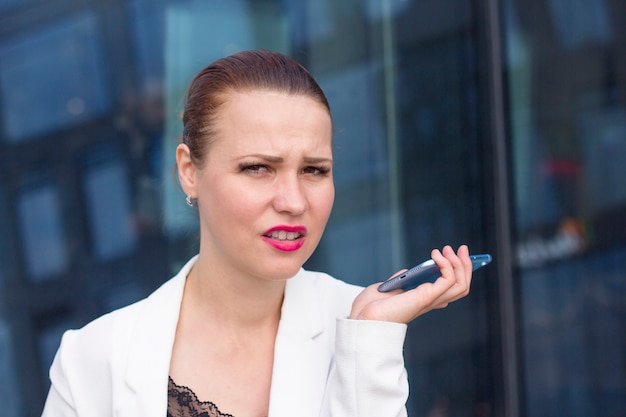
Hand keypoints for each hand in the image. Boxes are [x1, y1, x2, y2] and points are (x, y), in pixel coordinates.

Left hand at [349, 245, 472, 322]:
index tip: (458, 254)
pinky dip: (446, 265)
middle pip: (461, 287)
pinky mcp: (426, 297)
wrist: (361, 318)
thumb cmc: (370, 308)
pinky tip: (436, 255)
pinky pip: (448, 280)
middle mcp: (430, 301)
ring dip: (460, 264)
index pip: (451, 291)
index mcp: (423, 300)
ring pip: (461, 285)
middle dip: (466, 266)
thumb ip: (399, 281)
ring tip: (448, 249)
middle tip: (463, 248)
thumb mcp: (388, 289)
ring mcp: (430, 300)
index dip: (460, 273)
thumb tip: (406, 271)